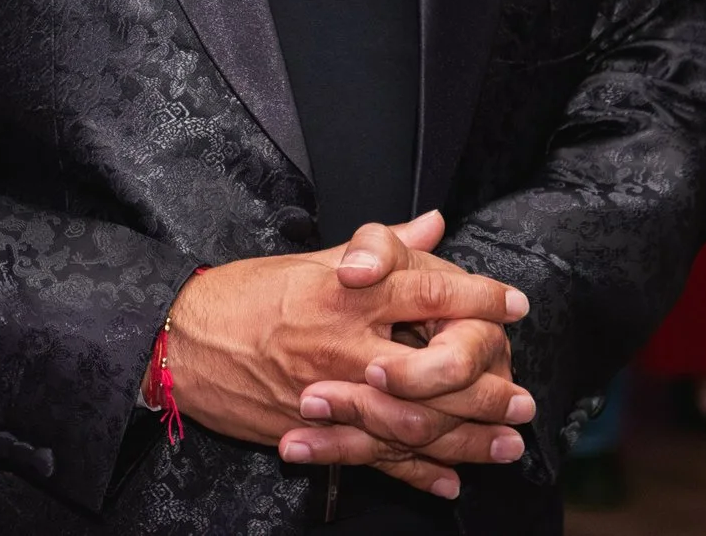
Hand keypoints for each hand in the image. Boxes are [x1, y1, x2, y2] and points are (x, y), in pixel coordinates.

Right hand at [165, 214, 530, 500]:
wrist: (180, 343)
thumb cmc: (243, 293)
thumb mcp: (311, 258)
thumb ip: (379, 247)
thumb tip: (433, 223)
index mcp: (345, 291)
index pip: (429, 292)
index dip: (479, 298)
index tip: (514, 304)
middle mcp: (344, 343)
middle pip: (436, 368)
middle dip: (488, 384)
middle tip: (525, 395)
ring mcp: (330, 393)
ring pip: (415, 423)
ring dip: (466, 438)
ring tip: (506, 444)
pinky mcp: (314, 431)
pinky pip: (375, 459)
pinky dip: (416, 475)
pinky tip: (449, 481)